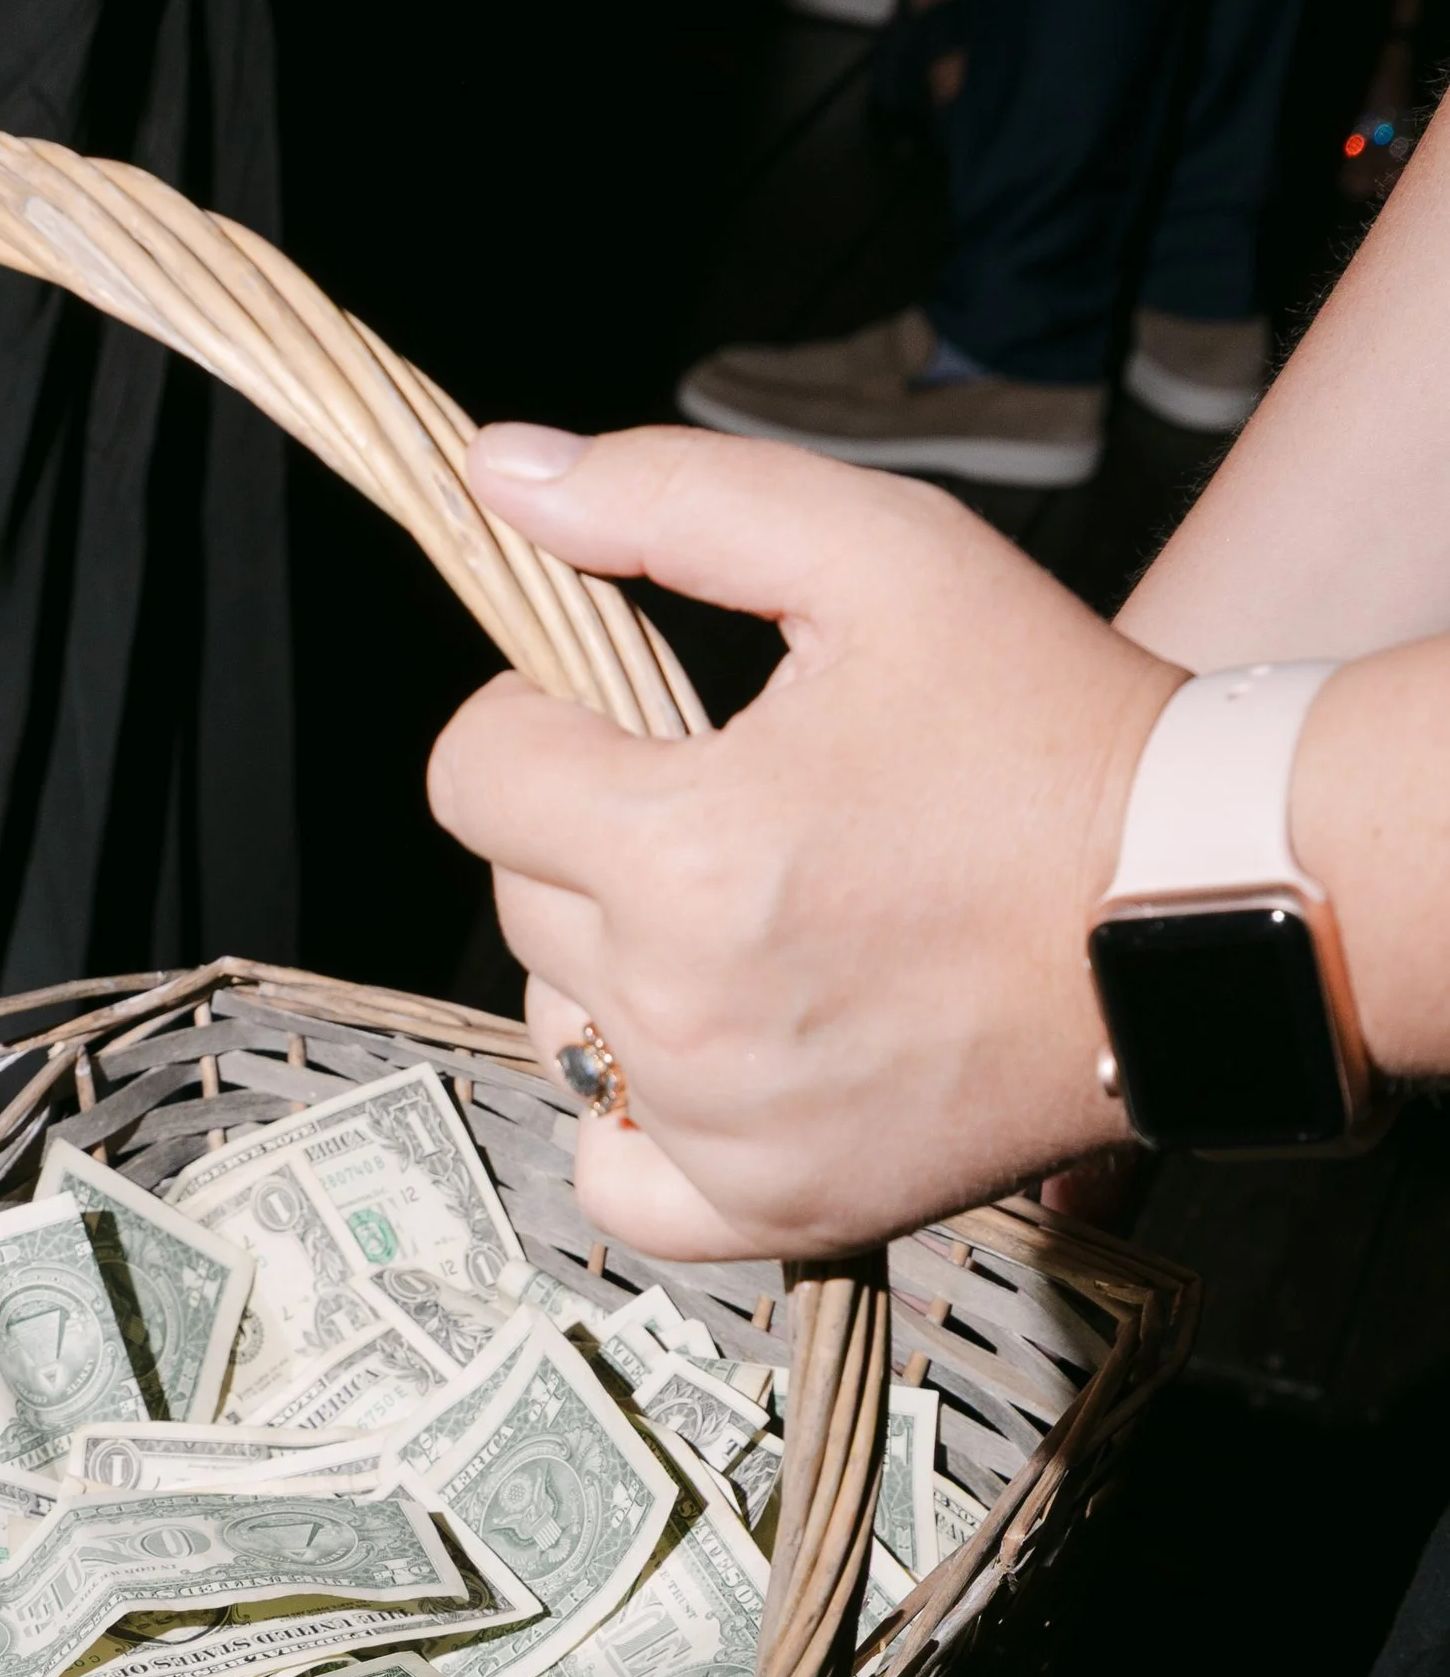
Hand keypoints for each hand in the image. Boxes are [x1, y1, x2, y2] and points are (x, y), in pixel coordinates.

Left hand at [427, 424, 1182, 1258]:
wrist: (1200, 907)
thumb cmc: (1053, 728)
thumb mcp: (880, 554)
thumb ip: (671, 501)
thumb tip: (496, 471)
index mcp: (686, 847)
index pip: (475, 776)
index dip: (532, 722)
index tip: (620, 719)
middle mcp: (685, 1006)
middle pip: (522, 901)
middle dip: (593, 837)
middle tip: (734, 812)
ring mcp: (722, 1123)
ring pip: (563, 1029)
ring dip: (613, 972)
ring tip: (745, 925)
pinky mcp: (771, 1205)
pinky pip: (614, 1183)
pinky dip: (633, 1126)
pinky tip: (706, 1054)